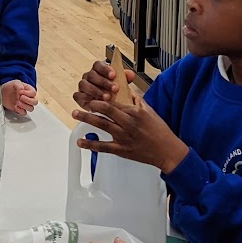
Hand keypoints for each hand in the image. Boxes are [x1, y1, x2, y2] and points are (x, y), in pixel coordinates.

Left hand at [2, 79, 36, 114]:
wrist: (2, 93)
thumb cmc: (10, 87)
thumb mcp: (15, 82)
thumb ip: (19, 86)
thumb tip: (21, 91)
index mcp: (29, 90)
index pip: (34, 93)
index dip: (28, 93)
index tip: (20, 92)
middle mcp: (28, 98)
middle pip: (35, 102)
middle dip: (28, 100)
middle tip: (20, 97)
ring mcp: (25, 104)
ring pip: (31, 108)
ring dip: (24, 106)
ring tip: (17, 102)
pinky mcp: (20, 110)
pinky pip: (24, 113)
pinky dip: (20, 110)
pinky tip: (15, 106)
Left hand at [72, 92, 188, 172]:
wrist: (166, 151)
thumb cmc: (160, 131)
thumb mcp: (149, 111)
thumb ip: (136, 100)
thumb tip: (126, 91)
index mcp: (135, 112)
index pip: (114, 102)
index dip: (102, 98)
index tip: (94, 95)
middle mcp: (128, 124)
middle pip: (105, 111)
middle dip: (91, 105)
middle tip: (81, 101)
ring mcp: (124, 137)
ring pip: (102, 126)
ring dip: (87, 119)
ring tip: (75, 114)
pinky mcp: (121, 150)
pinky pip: (103, 147)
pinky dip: (91, 144)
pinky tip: (81, 142)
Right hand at [73, 58, 134, 109]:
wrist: (107, 106)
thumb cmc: (113, 92)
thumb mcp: (121, 84)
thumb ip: (125, 78)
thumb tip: (130, 74)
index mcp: (98, 70)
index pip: (98, 65)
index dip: (105, 69)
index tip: (113, 75)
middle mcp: (89, 76)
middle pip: (92, 74)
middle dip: (103, 82)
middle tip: (114, 89)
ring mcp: (83, 86)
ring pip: (84, 84)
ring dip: (96, 91)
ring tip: (107, 97)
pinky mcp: (79, 96)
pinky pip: (78, 95)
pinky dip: (87, 98)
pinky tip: (96, 102)